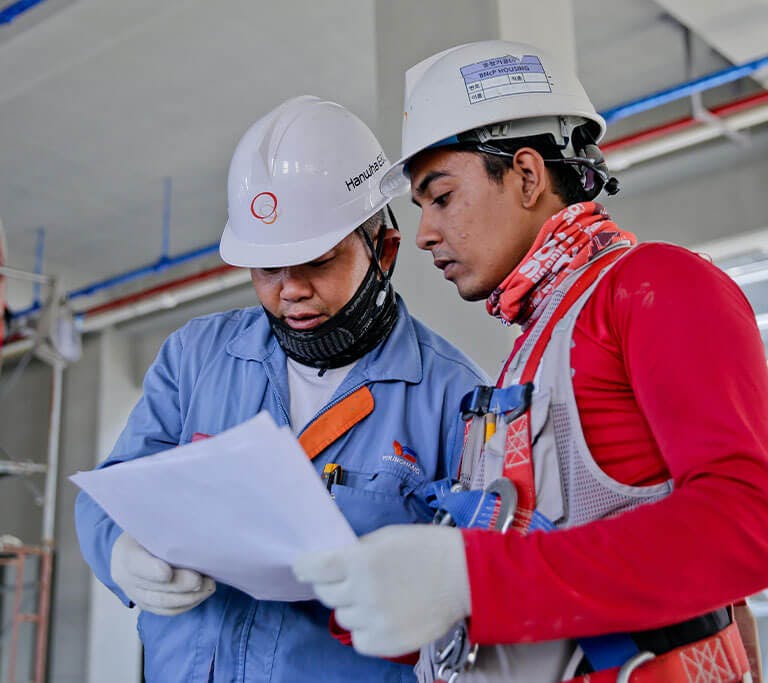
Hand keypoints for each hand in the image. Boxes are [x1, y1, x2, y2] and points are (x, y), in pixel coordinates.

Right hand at [111, 533, 214, 615]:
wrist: (129, 549)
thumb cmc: (148, 530)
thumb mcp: (151, 524)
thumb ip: (167, 527)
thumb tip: (193, 524)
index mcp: (126, 553)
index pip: (135, 564)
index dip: (151, 570)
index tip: (168, 572)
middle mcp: (126, 578)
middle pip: (152, 588)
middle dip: (179, 586)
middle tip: (201, 580)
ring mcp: (136, 594)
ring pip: (161, 604)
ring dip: (188, 598)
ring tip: (208, 587)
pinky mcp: (146, 604)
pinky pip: (166, 611)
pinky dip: (186, 605)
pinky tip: (202, 594)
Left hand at [293, 525, 470, 656]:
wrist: (464, 575)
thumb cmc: (426, 548)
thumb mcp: (386, 537)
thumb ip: (356, 551)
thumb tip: (332, 563)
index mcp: (360, 561)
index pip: (314, 568)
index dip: (304, 567)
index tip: (302, 567)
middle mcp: (363, 592)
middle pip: (325, 594)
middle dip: (329, 585)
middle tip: (344, 580)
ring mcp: (375, 620)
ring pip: (342, 617)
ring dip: (350, 606)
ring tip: (370, 597)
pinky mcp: (388, 642)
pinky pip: (359, 640)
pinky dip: (364, 629)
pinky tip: (379, 616)